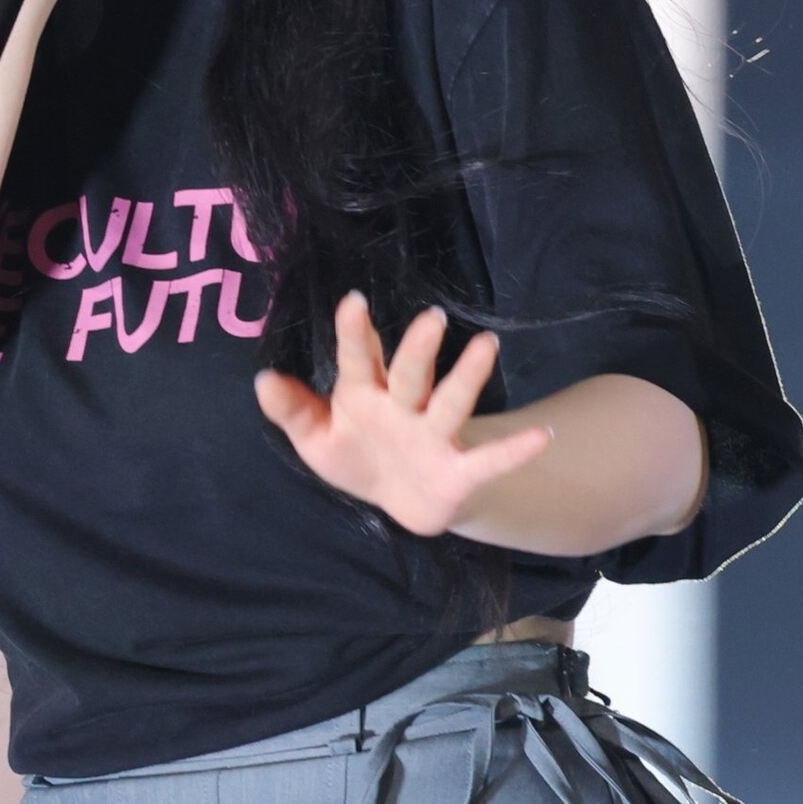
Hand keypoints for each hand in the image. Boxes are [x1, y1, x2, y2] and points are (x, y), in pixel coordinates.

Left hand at [252, 295, 553, 536]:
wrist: (397, 501)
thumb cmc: (355, 455)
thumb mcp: (316, 439)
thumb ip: (292, 410)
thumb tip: (260, 380)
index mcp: (364, 394)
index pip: (358, 359)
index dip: (355, 333)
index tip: (353, 301)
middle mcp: (403, 406)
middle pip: (411, 374)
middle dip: (418, 349)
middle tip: (430, 319)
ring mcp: (433, 436)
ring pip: (450, 402)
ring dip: (467, 377)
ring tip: (487, 345)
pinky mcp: (457, 472)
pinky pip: (488, 461)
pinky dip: (515, 451)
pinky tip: (542, 437)